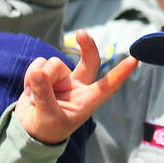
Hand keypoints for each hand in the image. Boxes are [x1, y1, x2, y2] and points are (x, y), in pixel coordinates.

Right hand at [14, 30, 137, 144]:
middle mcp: (78, 86)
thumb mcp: (48, 116)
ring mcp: (63, 79)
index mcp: (87, 100)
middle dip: (87, 46)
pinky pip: (38, 64)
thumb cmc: (47, 128)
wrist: (29, 129)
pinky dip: (30, 75)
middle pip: (89, 61)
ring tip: (34, 98)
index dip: (120, 73)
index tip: (134, 60)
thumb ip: (44, 95)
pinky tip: (29, 91)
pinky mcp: (47, 74)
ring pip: (53, 64)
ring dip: (38, 77)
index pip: (108, 85)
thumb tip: (39, 72)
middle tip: (82, 33)